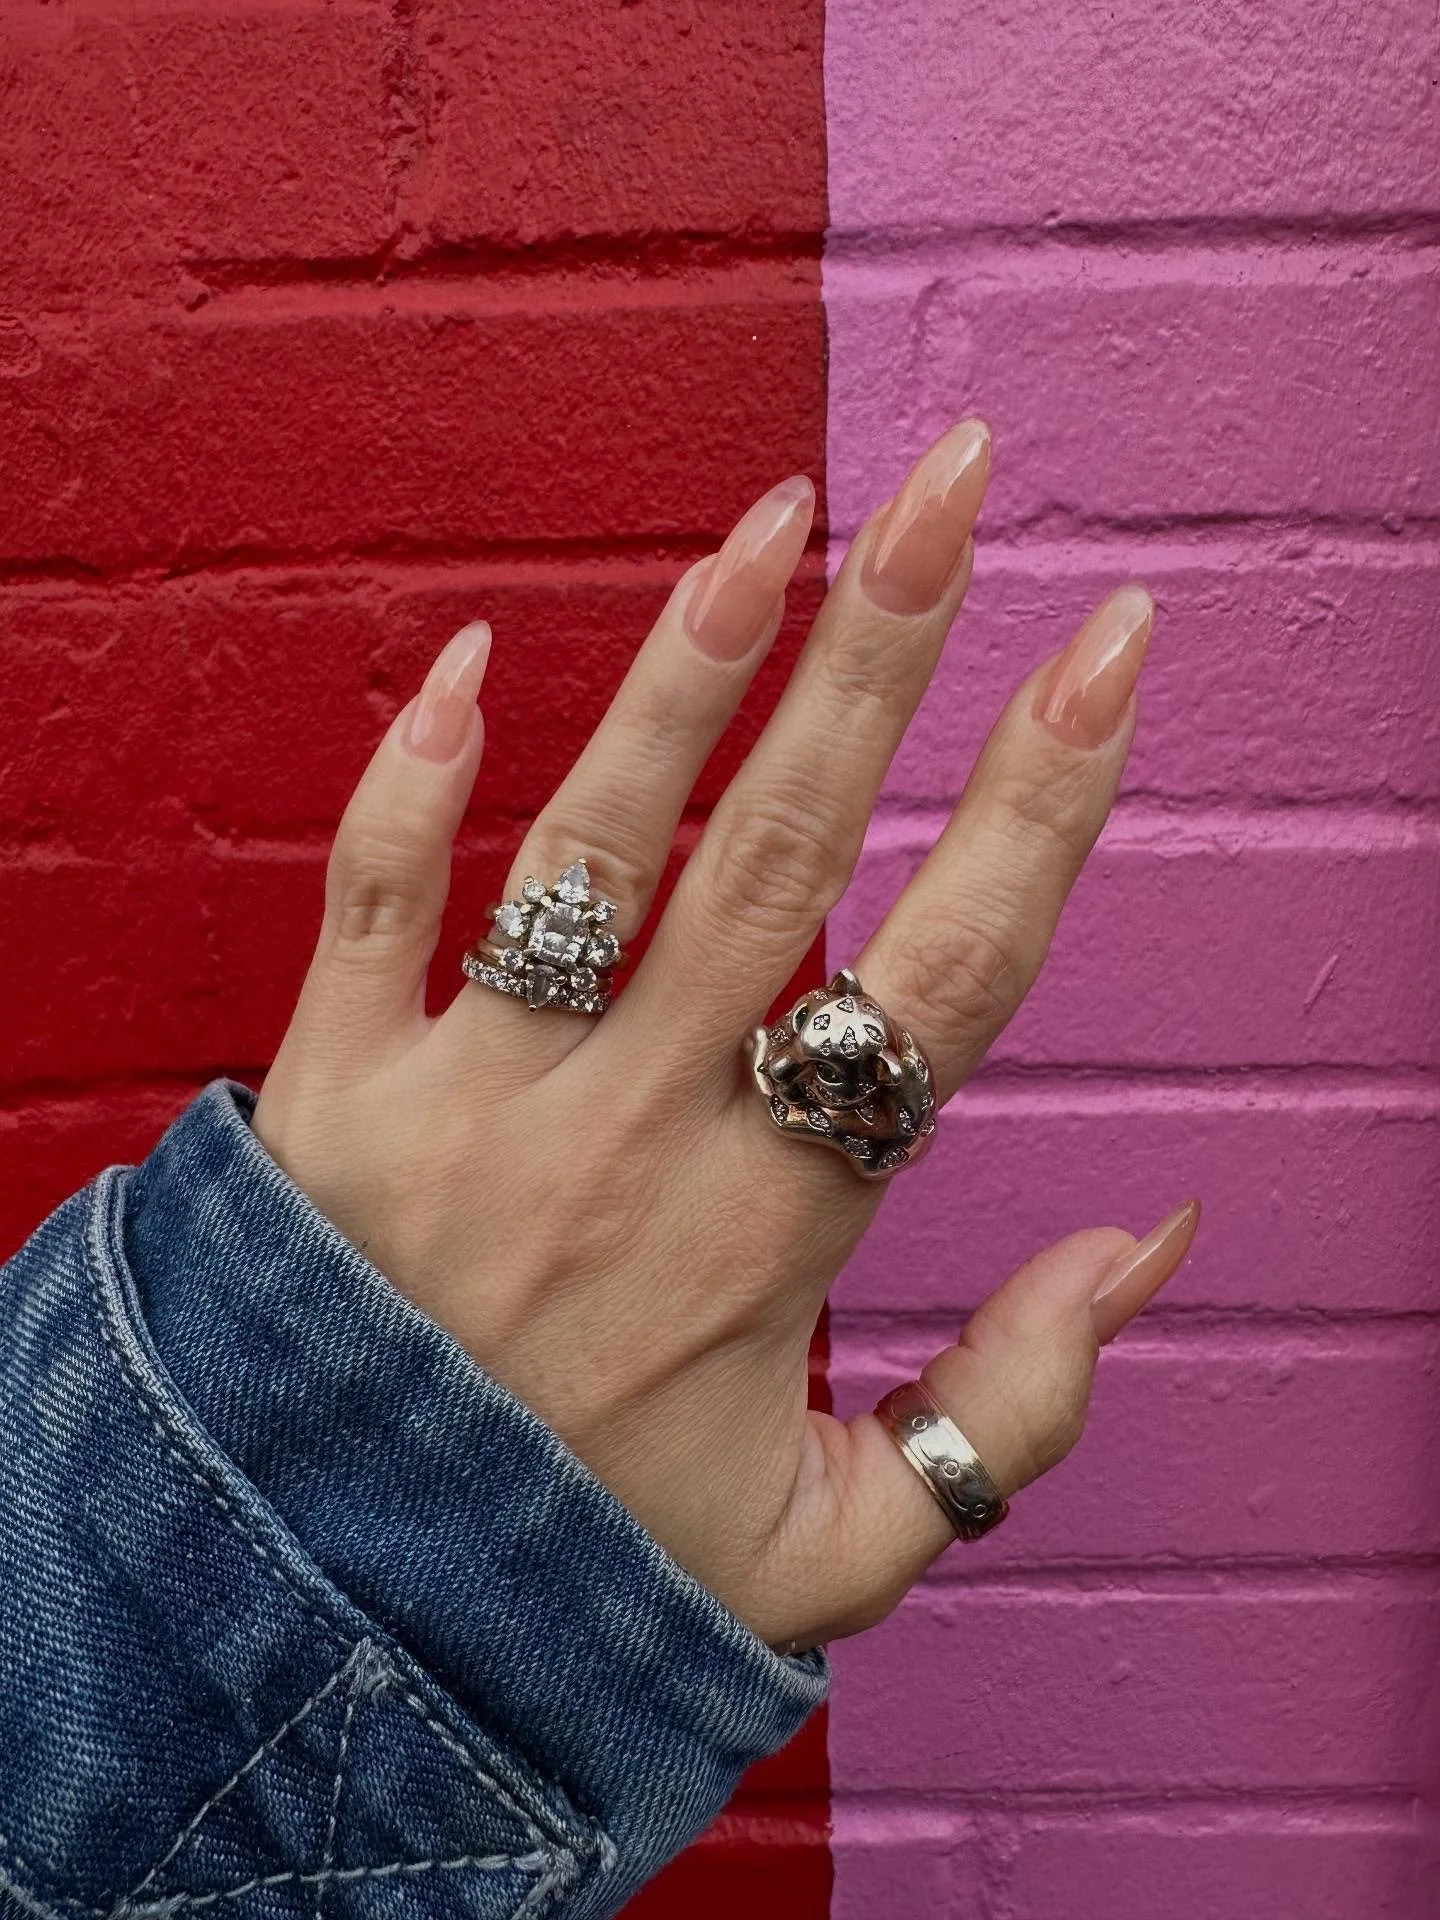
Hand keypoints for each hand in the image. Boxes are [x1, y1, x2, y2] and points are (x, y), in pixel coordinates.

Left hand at [253, 420, 1198, 1650]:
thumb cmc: (584, 1586)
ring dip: (692, 664)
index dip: (1042, 801)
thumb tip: (1151, 1237)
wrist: (327, 1646)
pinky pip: (368, 909)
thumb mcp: (834, 1551)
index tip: (1111, 648)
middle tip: (962, 479)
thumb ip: (1012, 1408)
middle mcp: (633, 1136)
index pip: (946, 974)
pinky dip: (408, 780)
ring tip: (778, 512)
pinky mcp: (325, 1100)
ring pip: (598, 842)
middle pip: (790, 854)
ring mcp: (472, 1106)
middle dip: (891, 649)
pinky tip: (464, 655)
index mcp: (774, 1230)